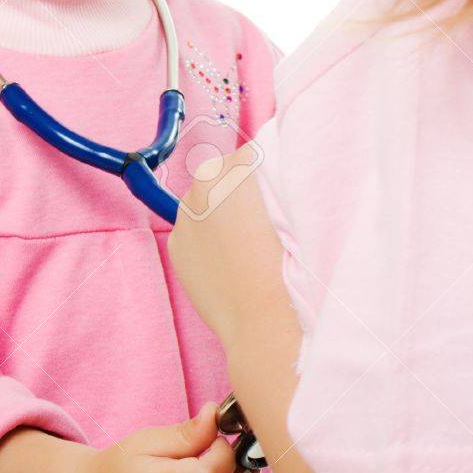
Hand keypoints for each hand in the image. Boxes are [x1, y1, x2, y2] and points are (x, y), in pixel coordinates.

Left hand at [168, 144, 289, 350]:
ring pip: (205, 200)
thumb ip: (279, 181)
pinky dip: (206, 238)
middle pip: (225, 172)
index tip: (278, 191)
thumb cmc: (291, 263)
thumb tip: (274, 171)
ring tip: (246, 243)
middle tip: (264, 218)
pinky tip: (229, 260)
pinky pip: (193, 229)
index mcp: (238, 167)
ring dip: (221, 210)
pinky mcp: (176, 242)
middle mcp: (205, 182)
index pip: (253, 154)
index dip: (269, 171)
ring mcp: (186, 213)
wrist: (264, 318)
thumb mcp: (296, 208)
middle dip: (241, 188)